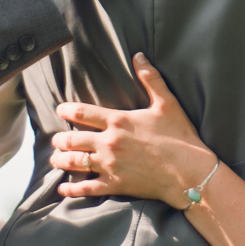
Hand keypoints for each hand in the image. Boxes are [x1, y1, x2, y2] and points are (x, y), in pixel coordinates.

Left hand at [50, 53, 215, 208]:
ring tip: (55, 159)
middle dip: (60, 139)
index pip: (82, 113)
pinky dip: (71, 189)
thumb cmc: (180, 137)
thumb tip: (138, 55)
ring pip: (74, 163)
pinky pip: (86, 189)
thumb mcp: (167, 103)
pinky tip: (63, 188)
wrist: (189, 172)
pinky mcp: (115, 185)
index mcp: (118, 121)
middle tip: (56, 140)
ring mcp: (110, 166)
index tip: (59, 110)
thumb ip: (150, 78)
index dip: (66, 111)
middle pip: (72, 140)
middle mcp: (109, 143)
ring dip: (61, 161)